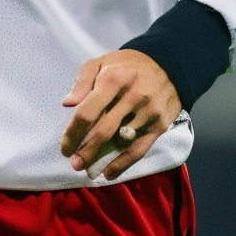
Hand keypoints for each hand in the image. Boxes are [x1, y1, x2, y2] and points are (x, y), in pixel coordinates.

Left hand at [61, 50, 182, 179]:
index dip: (73, 133)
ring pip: (121, 143)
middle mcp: (132, 96)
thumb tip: (67, 104)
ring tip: (88, 170)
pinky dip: (123, 164)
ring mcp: (148, 112)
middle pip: (103, 131)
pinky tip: (109, 173)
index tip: (65, 146)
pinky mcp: (160, 125)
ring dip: (102, 160)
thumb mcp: (101, 62)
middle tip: (74, 163)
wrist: (170, 64)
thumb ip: (82, 81)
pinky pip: (139, 149)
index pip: (87, 112)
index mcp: (113, 79)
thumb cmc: (127, 66)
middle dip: (85, 151)